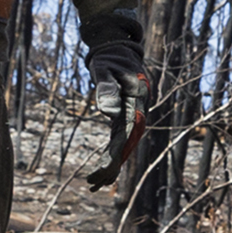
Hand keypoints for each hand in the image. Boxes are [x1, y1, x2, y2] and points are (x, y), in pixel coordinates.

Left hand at [85, 67, 141, 188]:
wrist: (118, 48)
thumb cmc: (108, 58)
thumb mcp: (104, 70)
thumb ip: (107, 90)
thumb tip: (106, 113)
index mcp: (136, 100)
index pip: (126, 133)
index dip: (115, 154)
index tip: (102, 170)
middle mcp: (138, 111)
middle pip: (127, 143)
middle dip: (112, 166)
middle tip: (93, 184)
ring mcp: (134, 114)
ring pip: (125, 144)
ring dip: (113, 165)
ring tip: (95, 184)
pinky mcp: (127, 116)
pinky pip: (121, 138)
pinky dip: (113, 154)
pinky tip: (104, 169)